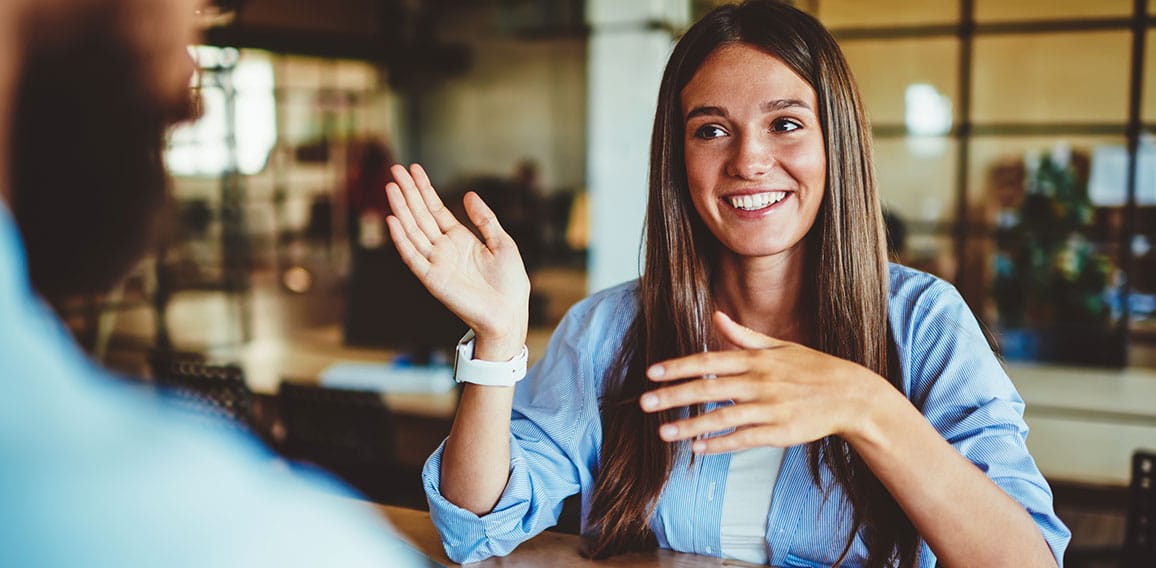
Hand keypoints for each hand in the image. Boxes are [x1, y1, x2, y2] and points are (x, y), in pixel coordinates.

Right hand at [385, 163, 529, 356]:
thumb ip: (485, 219)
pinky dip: (401, 239)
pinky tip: (393, 219)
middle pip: (421, 215)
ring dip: (401, 209)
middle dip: (408, 192)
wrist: (510, 313)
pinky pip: (413, 256)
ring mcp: (436, 263)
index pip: (436, 209)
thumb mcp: (502, 242)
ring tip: (391, 187)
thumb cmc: (510, 282)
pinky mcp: (432, 279)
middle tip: (395, 169)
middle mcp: (444, 249)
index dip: (424, 189)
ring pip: (413, 231)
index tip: (413, 169)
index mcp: (460, 239)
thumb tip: (468, 194)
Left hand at [639, 311, 891, 452]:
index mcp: (757, 359)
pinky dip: (720, 444)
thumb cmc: (813, 369)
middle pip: (708, 388)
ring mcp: (770, 408)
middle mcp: (760, 381)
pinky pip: (744, 438)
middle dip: (673, 396)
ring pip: (722, 417)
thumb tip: (716, 316)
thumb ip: (744, 336)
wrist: (852, 396)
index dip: (679, 367)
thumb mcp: (780, 347)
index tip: (652, 372)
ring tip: (662, 432)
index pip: (709, 361)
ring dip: (690, 425)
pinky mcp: (780, 432)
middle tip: (644, 403)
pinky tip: (698, 448)